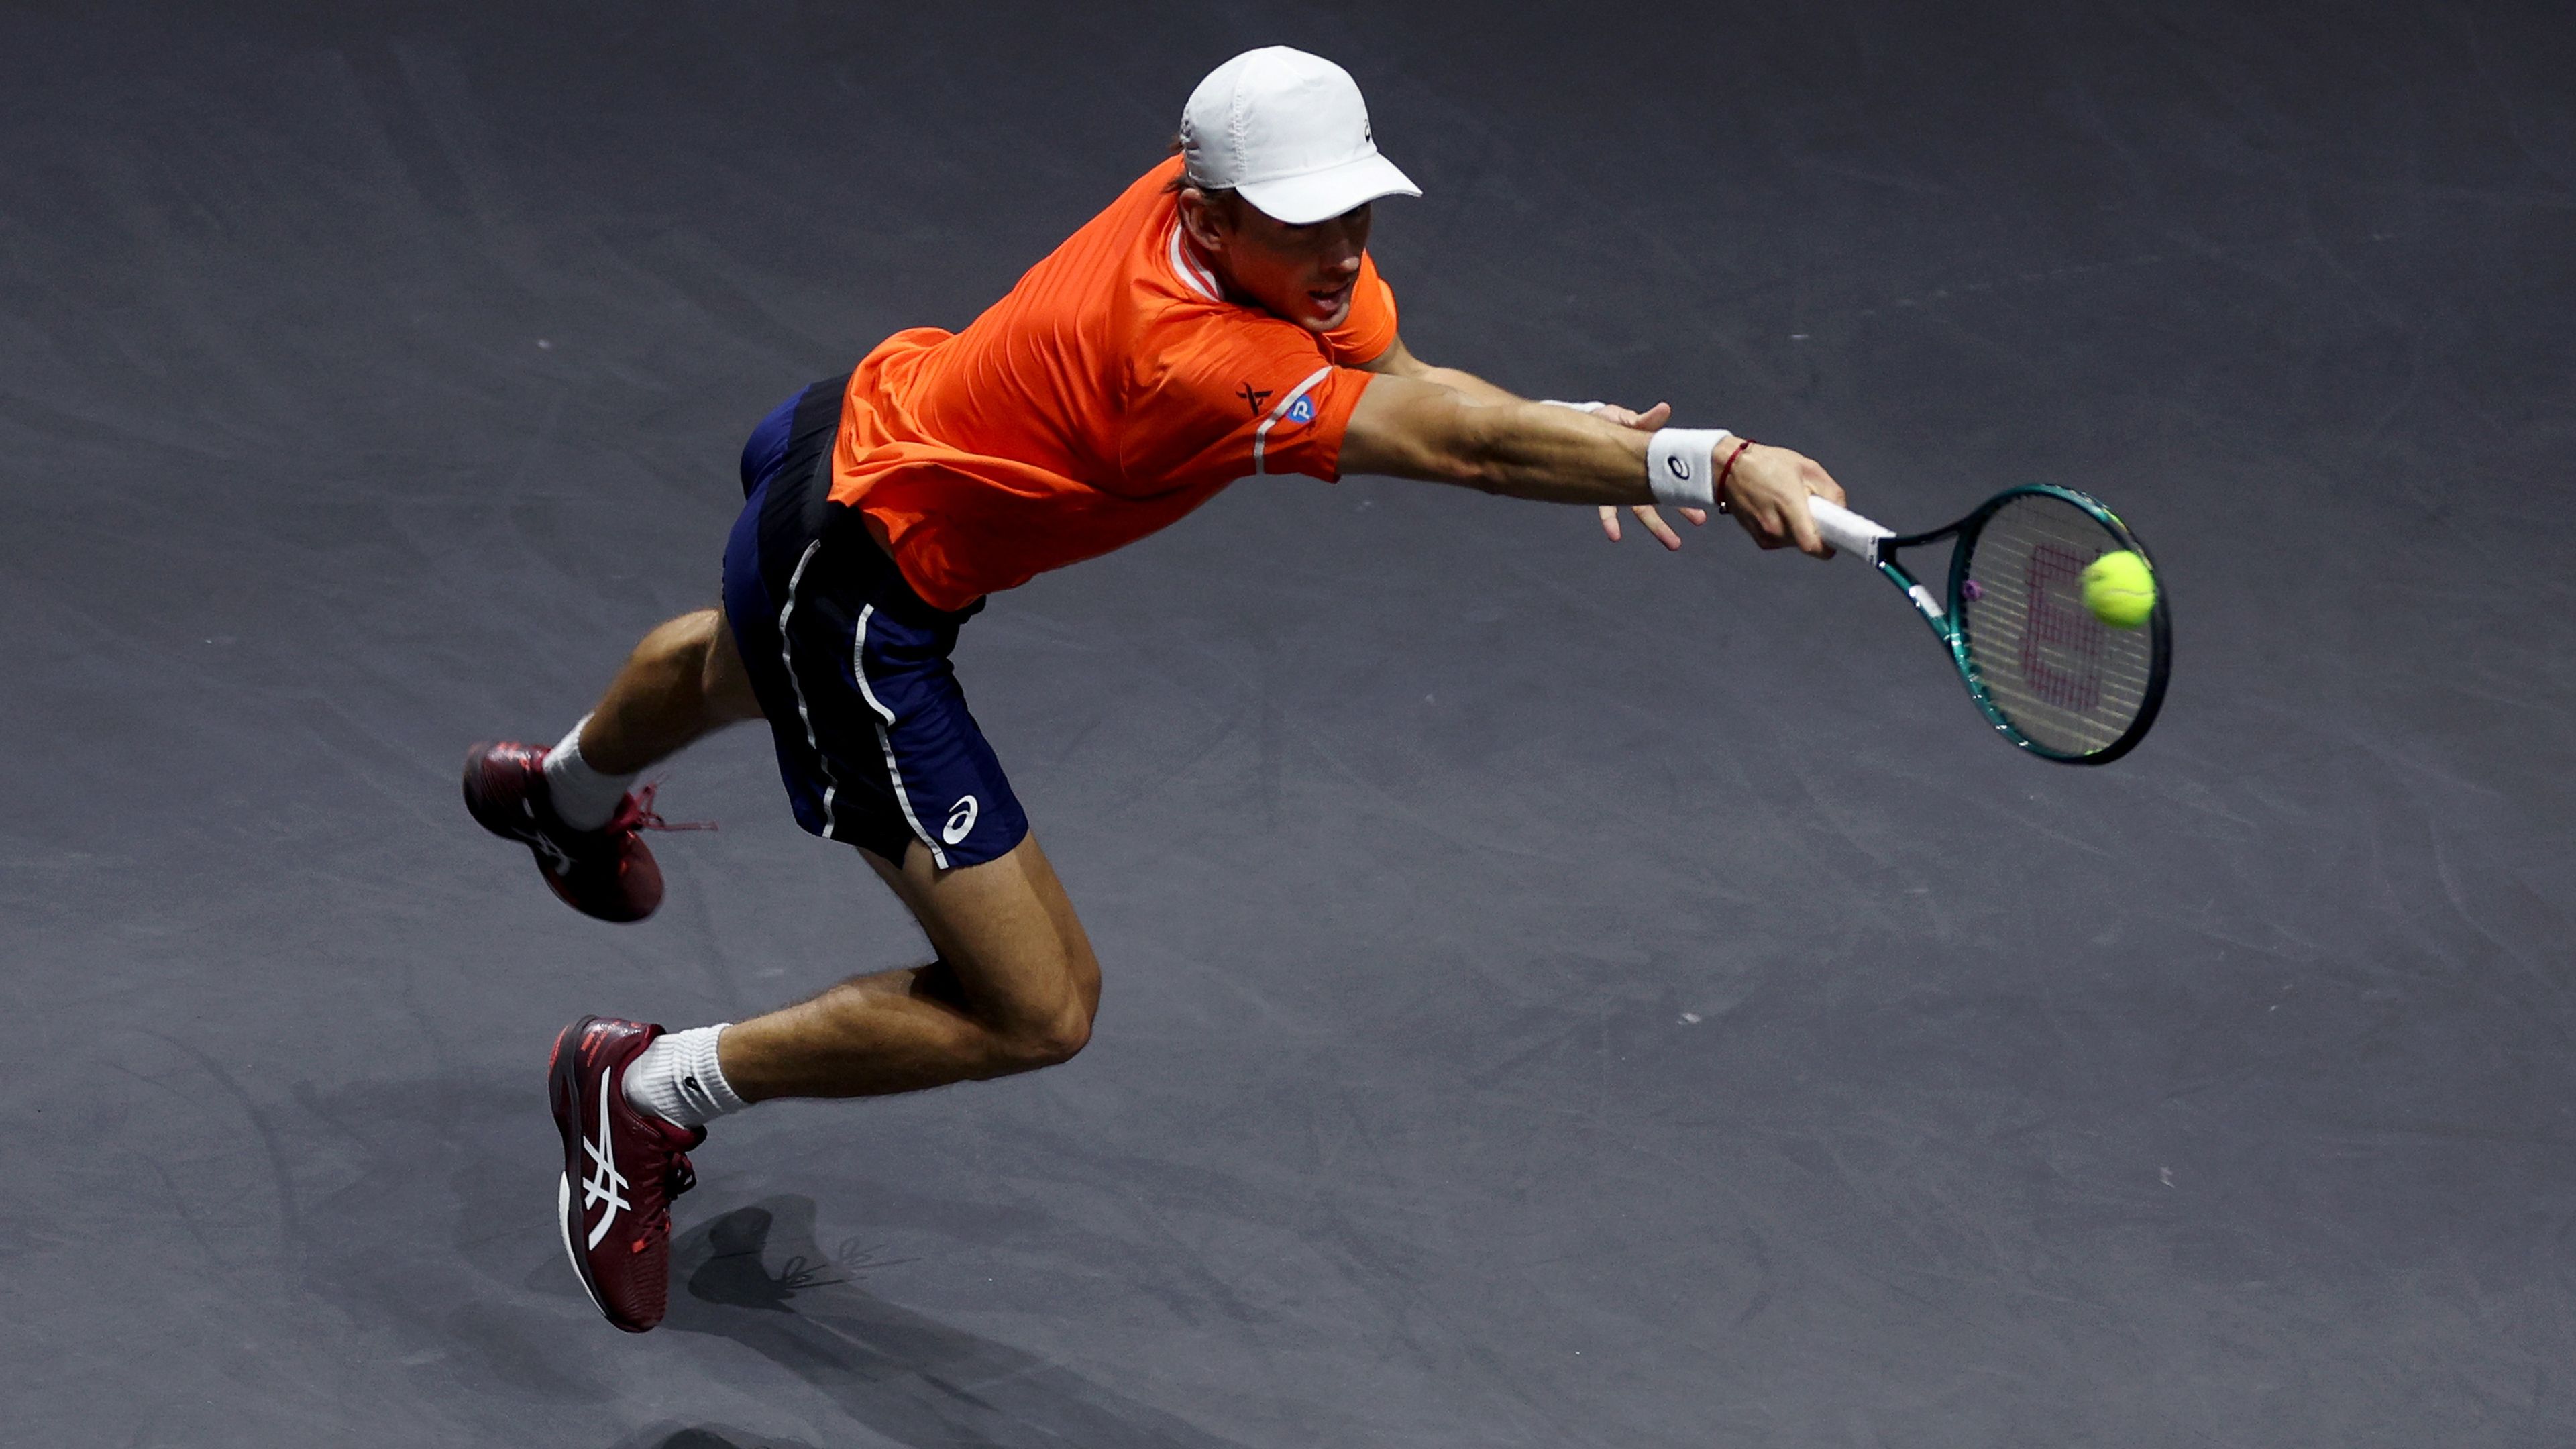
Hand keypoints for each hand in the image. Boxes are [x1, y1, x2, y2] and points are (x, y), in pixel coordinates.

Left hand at [1589, 402, 1707, 548]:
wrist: (1586, 431)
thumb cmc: (1611, 424)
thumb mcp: (1627, 420)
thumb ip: (1644, 420)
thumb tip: (1663, 409)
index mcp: (1651, 461)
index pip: (1675, 472)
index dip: (1690, 482)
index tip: (1706, 494)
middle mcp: (1642, 478)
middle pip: (1667, 495)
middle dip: (1685, 509)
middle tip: (1700, 519)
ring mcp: (1625, 487)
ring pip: (1645, 511)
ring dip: (1659, 527)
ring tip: (1674, 544)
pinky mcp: (1603, 492)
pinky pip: (1608, 510)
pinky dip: (1611, 522)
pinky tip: (1615, 536)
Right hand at [1718, 443, 1847, 557]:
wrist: (1732, 468)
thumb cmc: (1770, 464)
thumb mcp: (1808, 467)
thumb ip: (1831, 492)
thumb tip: (1840, 513)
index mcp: (1789, 506)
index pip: (1812, 545)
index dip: (1828, 547)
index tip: (1835, 539)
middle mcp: (1775, 526)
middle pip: (1808, 544)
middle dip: (1815, 530)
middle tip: (1811, 509)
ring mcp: (1765, 535)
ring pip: (1796, 543)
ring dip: (1801, 530)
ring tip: (1792, 507)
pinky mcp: (1760, 539)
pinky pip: (1784, 542)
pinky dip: (1788, 531)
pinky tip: (1780, 512)